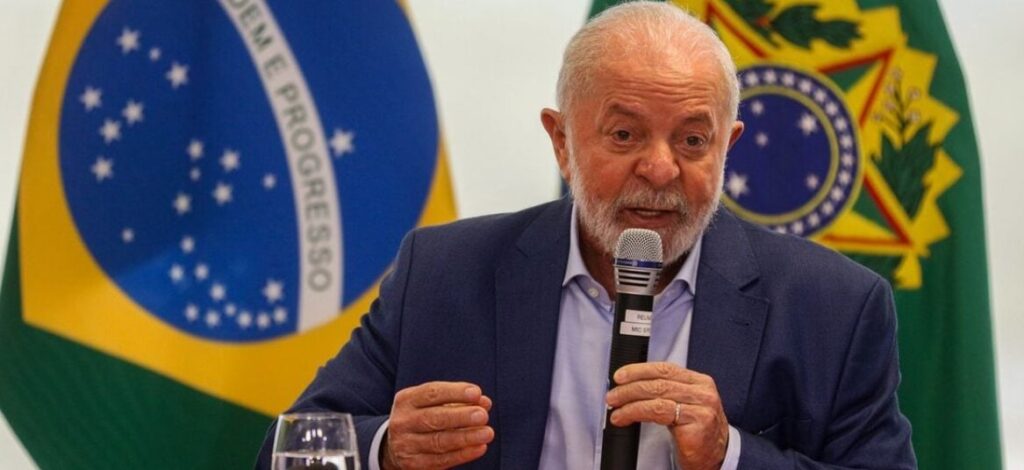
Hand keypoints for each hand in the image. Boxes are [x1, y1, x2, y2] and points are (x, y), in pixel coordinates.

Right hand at [382, 381, 494, 469]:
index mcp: (406, 400)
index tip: (477, 393)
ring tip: (487, 433)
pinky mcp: (413, 465)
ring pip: (438, 441)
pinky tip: (479, 448)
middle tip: (483, 415)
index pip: (432, 393)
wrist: (397, 446)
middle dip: (461, 416)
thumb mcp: (434, 404)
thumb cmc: (424, 418)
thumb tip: (484, 402)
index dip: (455, 392)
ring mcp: (405, 445)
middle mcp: (402, 422)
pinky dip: (462, 454)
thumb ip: (459, 401)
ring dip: (466, 437)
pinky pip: (441, 460)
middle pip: (433, 418)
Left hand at [606, 362, 727, 469]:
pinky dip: (636, 413)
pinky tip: (625, 417)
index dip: (639, 370)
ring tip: (615, 409)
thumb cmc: (695, 433)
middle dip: (629, 387)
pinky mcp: (697, 423)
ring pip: (656, 396)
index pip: (665, 368)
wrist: (715, 458)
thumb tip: (630, 385)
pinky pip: (658, 412)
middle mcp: (703, 392)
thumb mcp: (682, 406)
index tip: (620, 376)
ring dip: (629, 401)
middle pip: (659, 382)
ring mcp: (702, 407)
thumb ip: (665, 392)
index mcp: (700, 382)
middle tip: (612, 395)